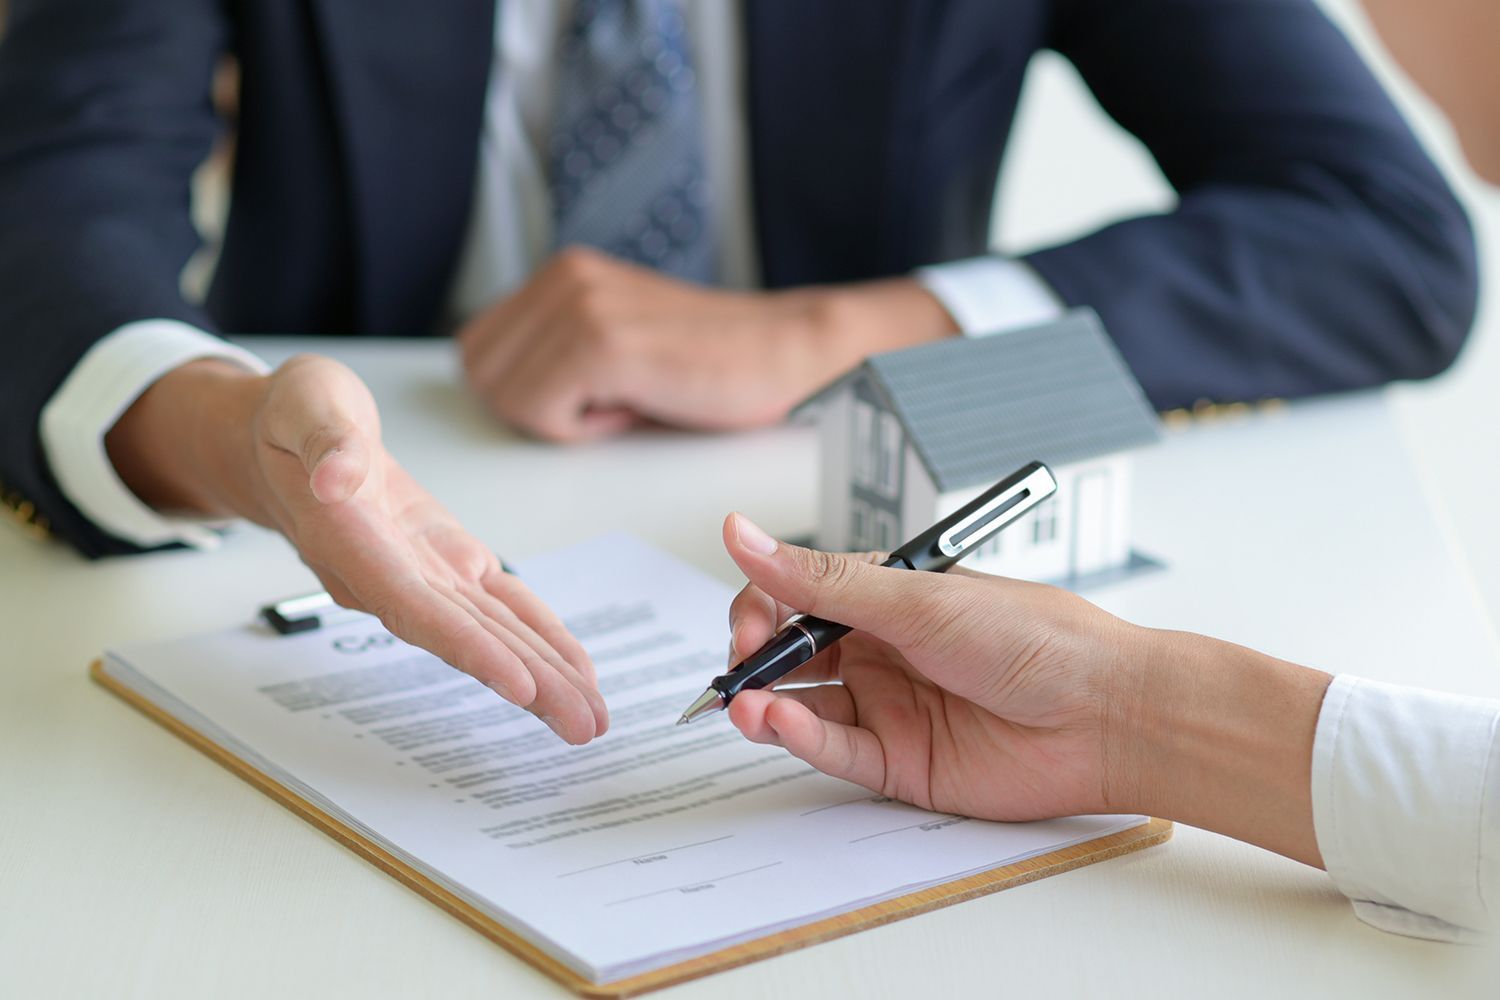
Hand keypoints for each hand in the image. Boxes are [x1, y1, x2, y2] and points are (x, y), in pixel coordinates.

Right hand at [106, 355, 607, 743]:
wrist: (286, 445)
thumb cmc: (295, 421)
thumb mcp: (306, 404)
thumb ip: (326, 441)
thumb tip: (336, 478)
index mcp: (353, 542)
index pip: (415, 608)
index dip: (467, 648)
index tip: (517, 685)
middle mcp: (392, 576)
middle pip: (464, 640)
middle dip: (526, 684)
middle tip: (583, 725)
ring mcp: (425, 576)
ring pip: (490, 634)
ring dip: (542, 677)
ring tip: (589, 716)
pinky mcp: (450, 563)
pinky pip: (500, 606)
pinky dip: (540, 637)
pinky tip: (572, 671)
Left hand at [457, 247, 957, 441]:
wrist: (790, 353)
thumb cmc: (712, 368)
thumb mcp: (616, 344)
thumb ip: (554, 351)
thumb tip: (493, 390)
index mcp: (562, 273)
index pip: (477, 351)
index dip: (525, 393)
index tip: (591, 393)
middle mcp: (563, 276)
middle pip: (480, 374)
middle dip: (536, 408)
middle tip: (610, 400)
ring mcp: (580, 304)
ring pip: (505, 396)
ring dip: (564, 420)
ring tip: (629, 399)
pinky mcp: (601, 341)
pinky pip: (541, 413)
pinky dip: (584, 429)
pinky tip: (636, 406)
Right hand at [720, 514, 1331, 864]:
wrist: (1107, 715)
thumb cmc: (1034, 639)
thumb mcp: (918, 599)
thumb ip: (820, 580)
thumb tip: (740, 533)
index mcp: (888, 596)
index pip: (798, 595)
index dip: (763, 605)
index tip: (747, 621)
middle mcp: (883, 650)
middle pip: (793, 653)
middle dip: (754, 658)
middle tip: (740, 666)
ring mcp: (890, 707)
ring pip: (804, 707)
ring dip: (766, 704)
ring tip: (746, 705)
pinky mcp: (901, 762)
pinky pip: (835, 751)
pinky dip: (799, 738)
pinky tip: (780, 724)